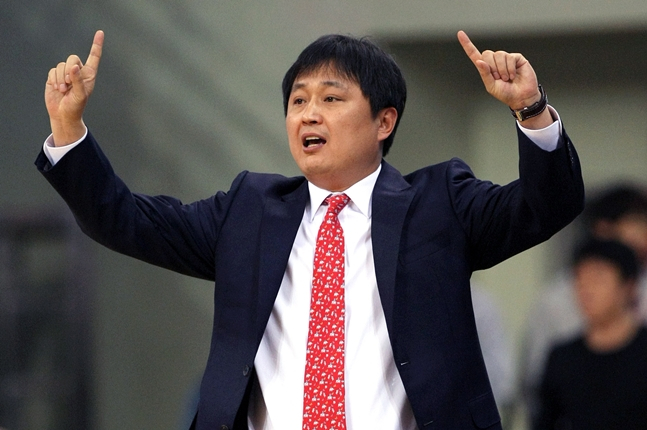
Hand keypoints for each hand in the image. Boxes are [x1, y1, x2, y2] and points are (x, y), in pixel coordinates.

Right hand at [45, 30, 103, 145]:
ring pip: (61, 65)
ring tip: (64, 90)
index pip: (94, 57)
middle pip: (73, 58)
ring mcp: (66, 73)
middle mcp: (78, 72)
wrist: (63, 114)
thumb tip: (74, 67)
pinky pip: (53, 70)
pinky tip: (57, 89)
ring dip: (61, 78)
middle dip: (69, 70)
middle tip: (69, 84)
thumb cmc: (76, 106)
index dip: (96, 45)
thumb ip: (78, 80)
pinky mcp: (54, 76)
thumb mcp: (80, 95)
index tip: (100, 32)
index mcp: (89, 75)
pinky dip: (54, 80)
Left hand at [457, 30, 542, 110]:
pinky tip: (513, 75)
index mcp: (486, 68)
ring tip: (506, 78)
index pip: (474, 54)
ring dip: (501, 69)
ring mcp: (506, 58)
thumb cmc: (506, 93)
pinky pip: (510, 57)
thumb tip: (479, 61)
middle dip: (492, 67)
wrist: (521, 97)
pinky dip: (510, 68)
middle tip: (498, 78)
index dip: (467, 44)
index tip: (460, 34)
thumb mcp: (491, 86)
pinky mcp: (516, 58)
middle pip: (487, 53)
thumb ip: (484, 74)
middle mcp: (495, 61)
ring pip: (498, 54)